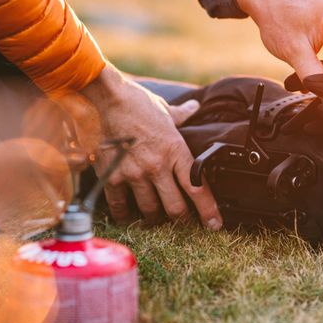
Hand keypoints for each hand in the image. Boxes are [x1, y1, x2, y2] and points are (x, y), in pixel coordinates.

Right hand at [60, 65, 221, 228]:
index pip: (198, 188)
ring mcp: (135, 173)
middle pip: (176, 208)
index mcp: (176, 151)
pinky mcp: (112, 176)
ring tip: (154, 217)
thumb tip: (195, 106)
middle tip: (181, 222)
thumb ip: (182, 114)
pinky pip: (120, 206)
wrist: (107, 98)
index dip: (208, 211)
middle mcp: (158, 166)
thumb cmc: (138, 102)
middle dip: (181, 219)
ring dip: (154, 217)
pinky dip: (125, 214)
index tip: (215, 224)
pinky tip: (127, 216)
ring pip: (150, 211)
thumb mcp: (165, 110)